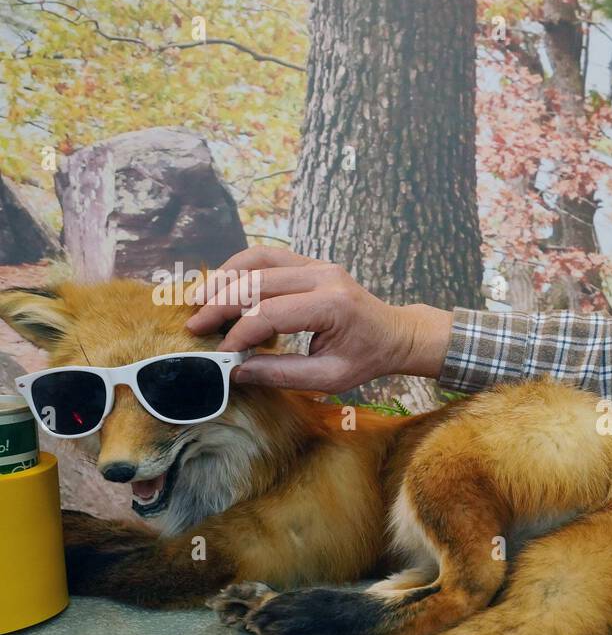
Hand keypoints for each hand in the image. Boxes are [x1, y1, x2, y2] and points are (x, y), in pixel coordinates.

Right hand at [184, 246, 452, 391]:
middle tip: (194, 325)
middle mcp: (324, 276)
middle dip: (220, 303)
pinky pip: (268, 256)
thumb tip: (236, 372)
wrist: (395, 333)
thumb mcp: (330, 377)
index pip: (271, 314)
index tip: (221, 355)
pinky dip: (240, 269)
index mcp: (333, 306)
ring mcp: (318, 264)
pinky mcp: (311, 262)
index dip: (240, 334)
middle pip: (258, 282)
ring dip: (224, 278)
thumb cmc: (366, 358)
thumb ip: (283, 373)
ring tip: (198, 300)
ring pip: (258, 259)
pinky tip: (222, 287)